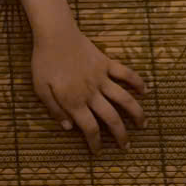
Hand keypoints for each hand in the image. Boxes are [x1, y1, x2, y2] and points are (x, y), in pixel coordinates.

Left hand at [31, 24, 147, 153]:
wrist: (55, 34)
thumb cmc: (44, 62)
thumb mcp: (40, 89)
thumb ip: (54, 109)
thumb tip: (68, 128)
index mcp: (74, 101)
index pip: (89, 128)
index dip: (95, 143)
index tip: (98, 151)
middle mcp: (91, 93)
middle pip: (111, 118)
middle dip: (120, 135)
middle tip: (126, 146)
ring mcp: (101, 78)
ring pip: (124, 99)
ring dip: (136, 113)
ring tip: (142, 124)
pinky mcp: (106, 63)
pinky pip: (126, 74)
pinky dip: (137, 82)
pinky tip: (145, 90)